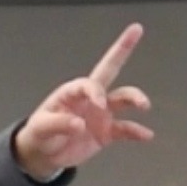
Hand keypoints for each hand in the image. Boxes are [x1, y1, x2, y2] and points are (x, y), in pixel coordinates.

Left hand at [12, 25, 156, 178]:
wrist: (43, 154)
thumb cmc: (39, 134)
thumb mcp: (42, 128)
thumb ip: (59, 124)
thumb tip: (80, 125)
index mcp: (72, 92)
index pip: (89, 84)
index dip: (95, 92)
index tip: (100, 104)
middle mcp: (90, 98)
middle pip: (109, 69)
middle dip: (122, 49)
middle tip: (136, 30)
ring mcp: (100, 113)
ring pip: (123, 98)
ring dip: (135, 98)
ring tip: (145, 105)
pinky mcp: (106, 131)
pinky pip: (125, 128)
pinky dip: (137, 131)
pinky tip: (146, 135)